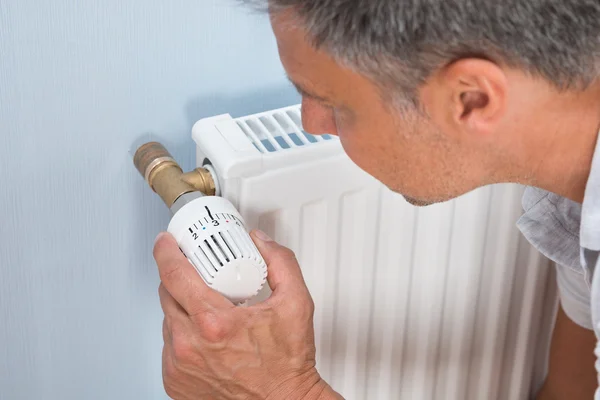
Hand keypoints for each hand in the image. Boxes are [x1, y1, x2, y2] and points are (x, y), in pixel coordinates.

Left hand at [153, 230, 341, 399]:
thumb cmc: (287, 364)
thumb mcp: (296, 303)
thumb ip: (280, 263)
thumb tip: (260, 242)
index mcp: (214, 323)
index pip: (175, 274)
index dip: (166, 251)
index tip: (167, 242)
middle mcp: (189, 346)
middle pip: (167, 294)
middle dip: (179, 277)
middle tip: (199, 274)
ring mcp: (179, 365)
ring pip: (167, 319)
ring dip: (182, 307)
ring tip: (211, 310)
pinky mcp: (175, 381)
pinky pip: (169, 345)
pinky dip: (183, 334)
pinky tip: (207, 336)